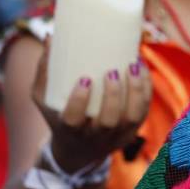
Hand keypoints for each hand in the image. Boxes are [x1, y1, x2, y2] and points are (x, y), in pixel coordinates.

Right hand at [31, 44, 151, 172]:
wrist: (78, 151)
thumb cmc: (59, 116)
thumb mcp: (44, 100)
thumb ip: (44, 71)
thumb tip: (50, 37)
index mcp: (69, 130)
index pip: (73, 120)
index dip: (79, 102)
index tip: (84, 80)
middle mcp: (94, 136)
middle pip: (108, 121)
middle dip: (112, 96)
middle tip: (112, 71)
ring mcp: (116, 136)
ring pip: (132, 118)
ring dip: (135, 92)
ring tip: (134, 67)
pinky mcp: (132, 132)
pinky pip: (143, 112)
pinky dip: (145, 91)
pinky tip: (142, 70)